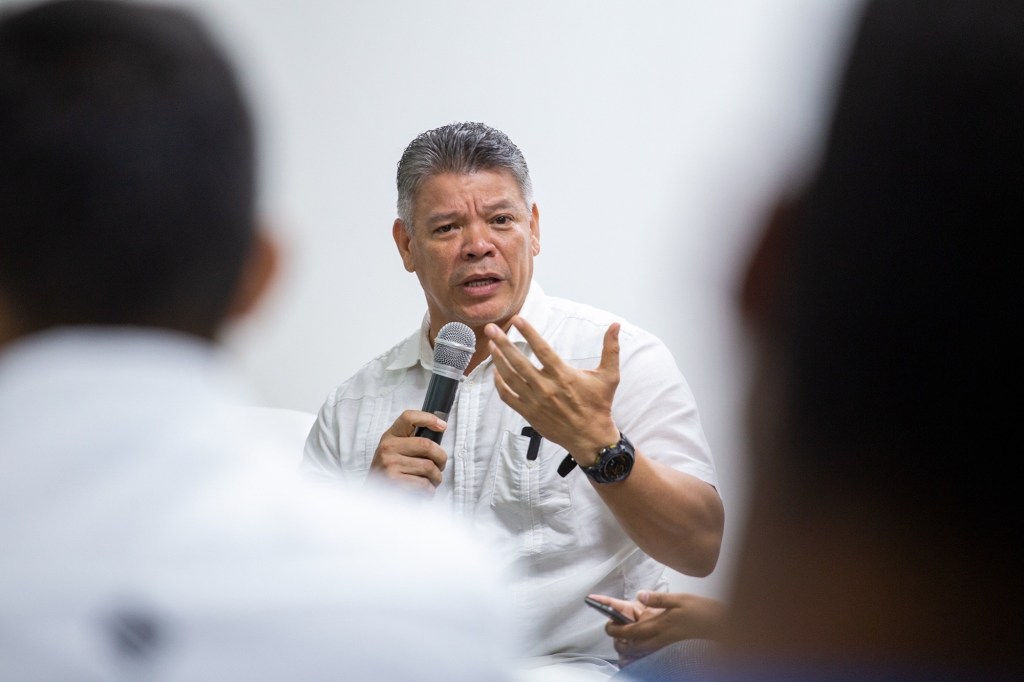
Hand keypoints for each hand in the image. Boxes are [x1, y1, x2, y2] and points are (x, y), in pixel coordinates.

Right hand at [367, 409, 448, 494]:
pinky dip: (430, 490)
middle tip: (441, 465)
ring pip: (429, 467)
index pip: (409, 417)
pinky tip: (425, 492)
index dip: (428, 418)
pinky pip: (424, 484)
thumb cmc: (390, 472)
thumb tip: (440, 429)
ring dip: (437, 477)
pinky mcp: (394, 481)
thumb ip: (412, 442)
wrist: (372, 495)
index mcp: (390, 437)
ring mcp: (390, 464)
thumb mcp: (395, 451)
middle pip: (426, 445)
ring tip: (432, 481)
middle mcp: (388, 448)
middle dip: (441, 458)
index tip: (442, 426)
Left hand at [485, 316, 620, 461]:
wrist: (591, 437)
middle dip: (502, 343)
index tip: (517, 319)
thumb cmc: (599, 405)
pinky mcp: (528, 413)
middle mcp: (546, 387)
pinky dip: (499, 383)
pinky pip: (508, 396)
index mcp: (563, 375)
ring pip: (509, 378)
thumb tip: (616, 325)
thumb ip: (611, 349)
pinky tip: (496, 372)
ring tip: (491, 345)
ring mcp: (535, 401)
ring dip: (498, 360)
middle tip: (491, 329)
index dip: (528, 333)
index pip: (542, 349)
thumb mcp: (609, 376)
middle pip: (518, 361)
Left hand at [595, 591, 725, 667]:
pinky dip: (643, 651)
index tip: (607, 625)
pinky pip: (654, 653)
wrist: (723, 627)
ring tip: (624, 641)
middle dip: (620, 644)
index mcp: (661, 626)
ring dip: (630, 649)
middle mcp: (662, 639)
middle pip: (634, 648)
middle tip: (613, 635)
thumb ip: (658, 598)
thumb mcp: (680, 599)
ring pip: (643, 653)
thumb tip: (639, 595)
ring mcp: (668, 645)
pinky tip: (643, 645)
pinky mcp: (674, 647)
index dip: (616, 630)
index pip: (632, 631)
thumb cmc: (703, 611)